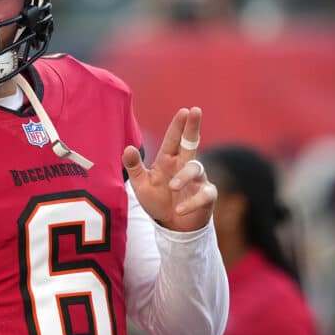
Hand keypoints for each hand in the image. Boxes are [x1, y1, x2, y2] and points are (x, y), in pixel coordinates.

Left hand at [123, 107, 216, 231]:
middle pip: (191, 142)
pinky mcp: (206, 196)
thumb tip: (127, 148)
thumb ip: (134, 166)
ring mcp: (197, 180)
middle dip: (193, 127)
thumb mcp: (141, 183)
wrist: (171, 224)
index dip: (179, 125)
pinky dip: (191, 202)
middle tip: (196, 110)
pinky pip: (204, 195)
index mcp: (168, 160)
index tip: (184, 110)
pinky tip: (179, 210)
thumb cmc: (157, 199)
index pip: (174, 139)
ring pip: (196, 168)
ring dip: (184, 176)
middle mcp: (184, 165)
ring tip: (172, 186)